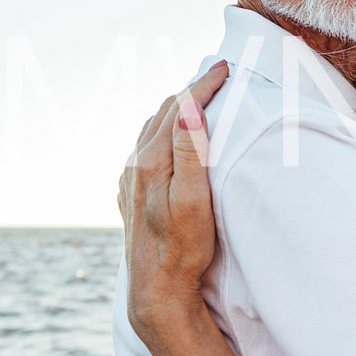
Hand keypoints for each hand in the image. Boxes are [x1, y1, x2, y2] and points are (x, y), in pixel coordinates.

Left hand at [119, 61, 229, 343]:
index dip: (204, 85)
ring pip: (152, 128)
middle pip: (164, 113)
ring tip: (199, 98)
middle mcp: (134, 165)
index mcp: (151, 160)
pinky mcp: (131, 193)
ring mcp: (130, 179)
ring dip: (176, 110)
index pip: (181, 108)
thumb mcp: (194, 200)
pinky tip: (173, 137)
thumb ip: (191, 152)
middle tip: (217, 76)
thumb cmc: (183, 247)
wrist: (156, 288)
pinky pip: (145, 148)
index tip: (225, 67)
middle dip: (191, 91)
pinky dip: (163, 131)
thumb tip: (190, 108)